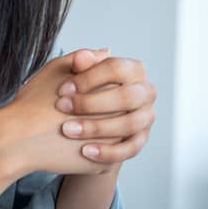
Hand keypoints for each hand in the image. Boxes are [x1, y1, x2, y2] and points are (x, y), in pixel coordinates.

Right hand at [0, 50, 120, 176]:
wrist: (16, 140)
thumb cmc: (33, 103)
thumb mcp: (57, 70)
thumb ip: (86, 58)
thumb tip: (107, 52)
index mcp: (108, 90)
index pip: (119, 86)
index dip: (98, 87)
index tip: (77, 93)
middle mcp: (116, 117)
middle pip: (121, 111)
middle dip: (103, 111)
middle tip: (78, 113)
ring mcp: (111, 144)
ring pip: (118, 135)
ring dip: (103, 131)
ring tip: (77, 128)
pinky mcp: (102, 165)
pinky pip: (107, 157)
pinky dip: (95, 151)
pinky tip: (75, 144)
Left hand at [56, 49, 155, 165]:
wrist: (73, 122)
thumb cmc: (74, 92)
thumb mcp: (71, 74)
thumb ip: (78, 64)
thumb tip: (82, 57)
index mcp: (134, 70)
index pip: (116, 68)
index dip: (88, 78)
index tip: (62, 89)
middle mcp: (145, 92)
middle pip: (126, 96)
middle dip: (91, 103)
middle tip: (62, 108)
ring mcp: (146, 117)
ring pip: (129, 123)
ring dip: (97, 128)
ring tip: (68, 130)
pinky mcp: (140, 140)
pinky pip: (130, 149)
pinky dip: (108, 151)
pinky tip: (85, 151)